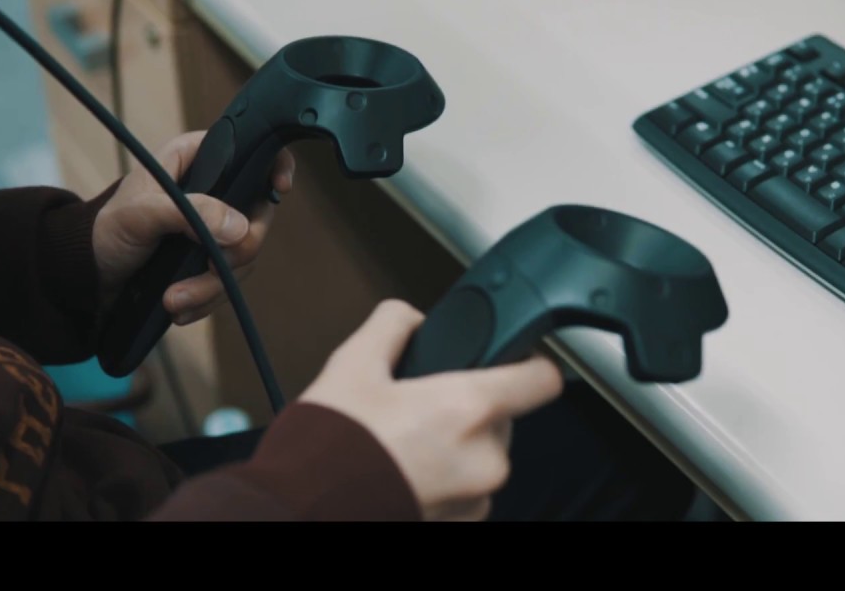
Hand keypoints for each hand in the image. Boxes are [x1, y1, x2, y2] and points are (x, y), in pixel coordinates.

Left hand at [92, 131, 295, 323]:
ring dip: (213, 285)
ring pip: (243, 254)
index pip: (250, 148)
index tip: (278, 189)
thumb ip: (191, 212)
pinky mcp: (207, 261)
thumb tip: (240, 227)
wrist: (85, 277)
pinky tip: (180, 309)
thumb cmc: (104, 230)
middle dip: (238, 251)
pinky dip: (206, 299)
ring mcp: (213, 228)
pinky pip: (228, 280)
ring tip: (175, 300)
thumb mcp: (141, 213)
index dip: (274, 164)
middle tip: (213, 268)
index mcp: (197, 160)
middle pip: (257, 214)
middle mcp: (213, 191)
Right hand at [301, 300, 564, 520]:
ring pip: (481, 455)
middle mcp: (485, 459)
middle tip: (422, 406)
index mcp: (469, 410)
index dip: (528, 363)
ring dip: (454, 447)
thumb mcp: (352, 365)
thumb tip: (411, 319)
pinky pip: (465, 491)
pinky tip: (402, 471)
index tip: (511, 360)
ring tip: (403, 443)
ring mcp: (475, 499)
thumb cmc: (328, 449)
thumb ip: (393, 326)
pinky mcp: (459, 525)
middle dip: (468, 408)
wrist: (301, 511)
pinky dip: (442, 479)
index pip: (543, 379)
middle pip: (502, 417)